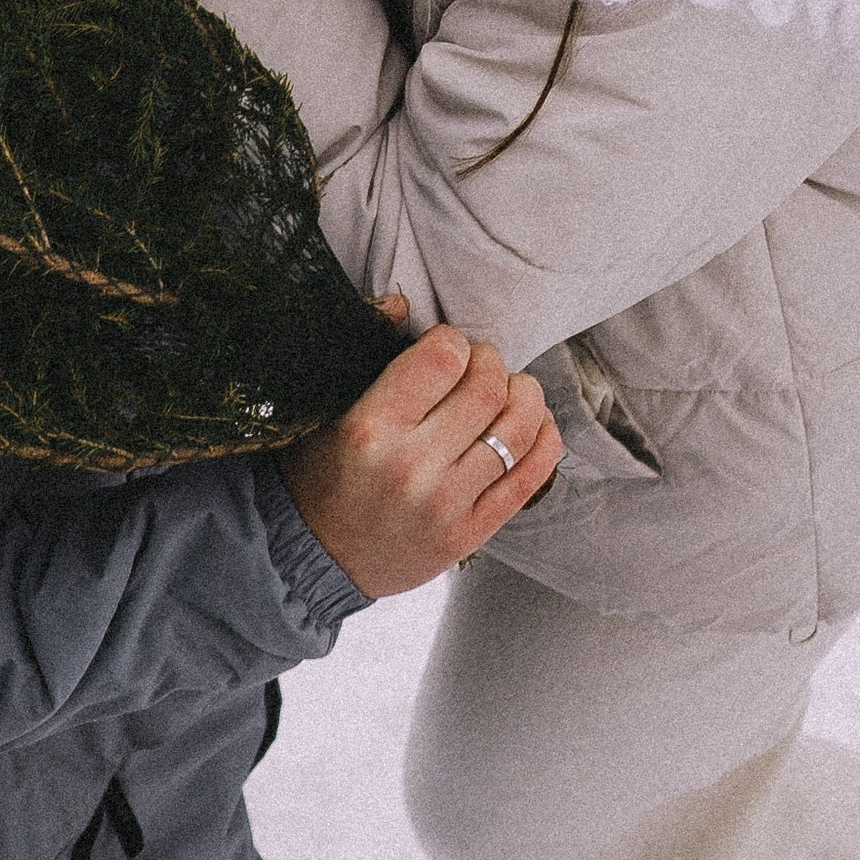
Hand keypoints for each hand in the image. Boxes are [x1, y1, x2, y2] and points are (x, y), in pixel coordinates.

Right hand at [278, 328, 559, 599]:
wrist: (315, 557)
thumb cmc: (319, 473)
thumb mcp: (325, 407)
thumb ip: (365, 351)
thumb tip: (405, 303)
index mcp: (370, 427)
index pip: (443, 357)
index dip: (453, 340)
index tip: (445, 348)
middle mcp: (412, 466)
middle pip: (488, 387)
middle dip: (490, 362)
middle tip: (478, 366)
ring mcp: (446, 505)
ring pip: (518, 428)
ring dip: (524, 395)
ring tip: (509, 390)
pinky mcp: (471, 534)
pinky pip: (531, 476)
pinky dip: (544, 439)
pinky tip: (533, 424)